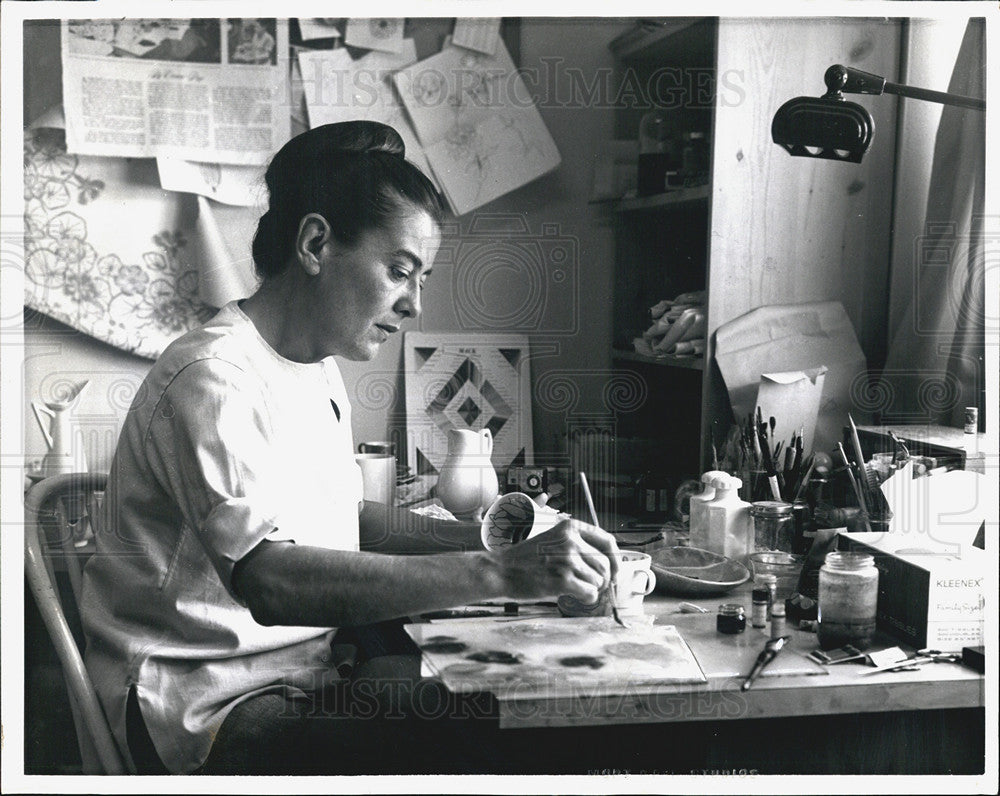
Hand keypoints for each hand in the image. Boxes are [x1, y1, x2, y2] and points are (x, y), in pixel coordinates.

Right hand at [490, 518, 619, 602]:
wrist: (502, 570)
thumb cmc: (526, 558)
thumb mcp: (553, 539)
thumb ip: (577, 546)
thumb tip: (607, 564)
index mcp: (570, 528)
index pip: (607, 541)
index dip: (615, 559)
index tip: (615, 570)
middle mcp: (571, 541)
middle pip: (605, 564)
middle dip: (603, 579)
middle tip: (594, 586)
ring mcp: (567, 560)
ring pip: (598, 580)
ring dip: (592, 589)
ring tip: (578, 589)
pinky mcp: (562, 580)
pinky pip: (589, 593)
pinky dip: (587, 598)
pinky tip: (576, 596)